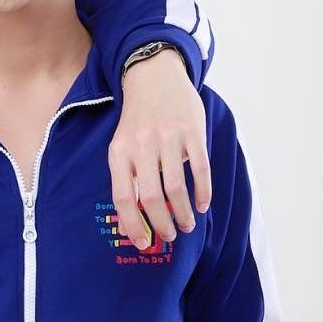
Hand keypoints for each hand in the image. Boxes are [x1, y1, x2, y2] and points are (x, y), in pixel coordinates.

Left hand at [110, 48, 211, 250]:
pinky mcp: (191, 132)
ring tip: (187, 225)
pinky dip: (203, 192)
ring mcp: (168, 138)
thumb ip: (126, 182)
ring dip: (184, 212)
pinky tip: (202, 205)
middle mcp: (142, 146)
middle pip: (152, 197)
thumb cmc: (137, 120)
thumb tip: (128, 225)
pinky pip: (199, 169)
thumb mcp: (123, 147)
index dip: (133, 224)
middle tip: (170, 236)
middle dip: (162, 224)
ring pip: (177, 186)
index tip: (143, 244)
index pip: (123, 197)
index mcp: (119, 153)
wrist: (154, 77)